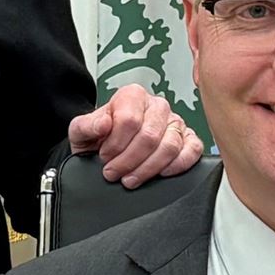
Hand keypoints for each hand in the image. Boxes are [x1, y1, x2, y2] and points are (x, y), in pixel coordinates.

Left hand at [68, 85, 204, 188]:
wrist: (107, 148)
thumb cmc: (99, 138)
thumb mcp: (81, 131)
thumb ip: (86, 125)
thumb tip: (102, 124)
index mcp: (132, 96)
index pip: (129, 119)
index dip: (115, 144)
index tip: (104, 156)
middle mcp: (156, 105)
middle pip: (149, 136)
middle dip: (128, 161)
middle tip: (114, 173)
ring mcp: (175, 122)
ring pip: (170, 146)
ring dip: (148, 168)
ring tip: (131, 178)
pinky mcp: (188, 138)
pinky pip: (193, 150)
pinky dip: (178, 165)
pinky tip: (161, 174)